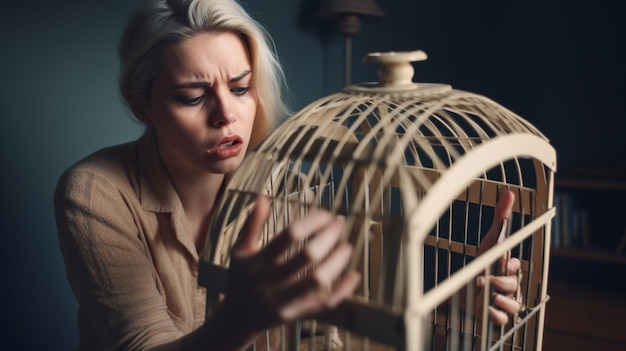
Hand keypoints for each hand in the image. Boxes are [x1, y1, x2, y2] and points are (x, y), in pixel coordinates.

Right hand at [222, 195, 360, 333]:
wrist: (236, 319)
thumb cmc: (241, 277)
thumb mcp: (240, 250)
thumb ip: (252, 223)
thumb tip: (263, 195)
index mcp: (256, 262)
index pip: (289, 235)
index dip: (311, 221)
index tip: (325, 213)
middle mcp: (269, 281)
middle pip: (306, 256)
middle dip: (327, 237)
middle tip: (340, 223)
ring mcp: (283, 300)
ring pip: (317, 280)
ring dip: (336, 261)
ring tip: (347, 246)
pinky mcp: (295, 315)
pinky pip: (323, 304)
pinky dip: (341, 290)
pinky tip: (354, 275)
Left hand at [476, 190, 521, 324]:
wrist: (460, 286)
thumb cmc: (479, 261)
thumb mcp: (488, 241)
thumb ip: (500, 219)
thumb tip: (510, 192)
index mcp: (508, 268)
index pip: (514, 266)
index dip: (509, 264)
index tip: (501, 262)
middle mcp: (509, 286)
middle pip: (514, 286)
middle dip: (503, 282)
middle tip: (488, 280)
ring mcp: (502, 302)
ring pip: (514, 306)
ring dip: (503, 301)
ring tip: (489, 296)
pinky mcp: (492, 315)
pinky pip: (501, 321)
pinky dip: (496, 317)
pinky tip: (487, 310)